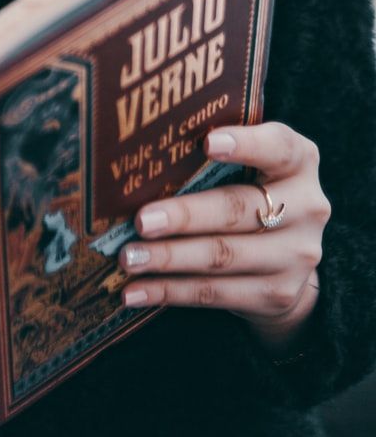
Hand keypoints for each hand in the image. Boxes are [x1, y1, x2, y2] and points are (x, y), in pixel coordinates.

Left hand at [119, 122, 330, 351]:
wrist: (288, 256)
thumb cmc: (249, 188)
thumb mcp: (249, 163)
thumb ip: (214, 151)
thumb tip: (141, 151)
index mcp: (299, 161)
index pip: (278, 146)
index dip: (245, 144)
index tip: (207, 143)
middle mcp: (307, 207)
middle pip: (238, 209)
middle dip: (185, 216)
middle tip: (142, 221)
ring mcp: (296, 255)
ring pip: (223, 256)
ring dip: (169, 259)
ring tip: (128, 258)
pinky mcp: (277, 293)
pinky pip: (216, 293)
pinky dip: (170, 291)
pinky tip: (135, 291)